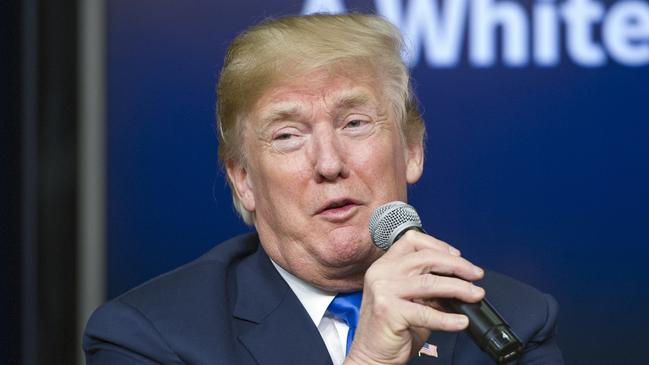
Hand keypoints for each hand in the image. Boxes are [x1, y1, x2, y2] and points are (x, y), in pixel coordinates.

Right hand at [344, 230, 484, 364]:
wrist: (371, 354)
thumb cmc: (390, 329)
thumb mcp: (408, 299)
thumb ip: (426, 286)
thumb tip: (458, 281)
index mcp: (384, 265)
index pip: (412, 241)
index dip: (438, 245)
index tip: (457, 256)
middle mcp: (381, 273)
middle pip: (426, 258)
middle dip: (457, 265)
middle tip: (475, 275)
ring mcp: (383, 291)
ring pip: (430, 283)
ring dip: (459, 288)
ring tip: (475, 295)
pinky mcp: (389, 312)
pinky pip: (427, 313)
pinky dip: (448, 319)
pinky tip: (461, 322)